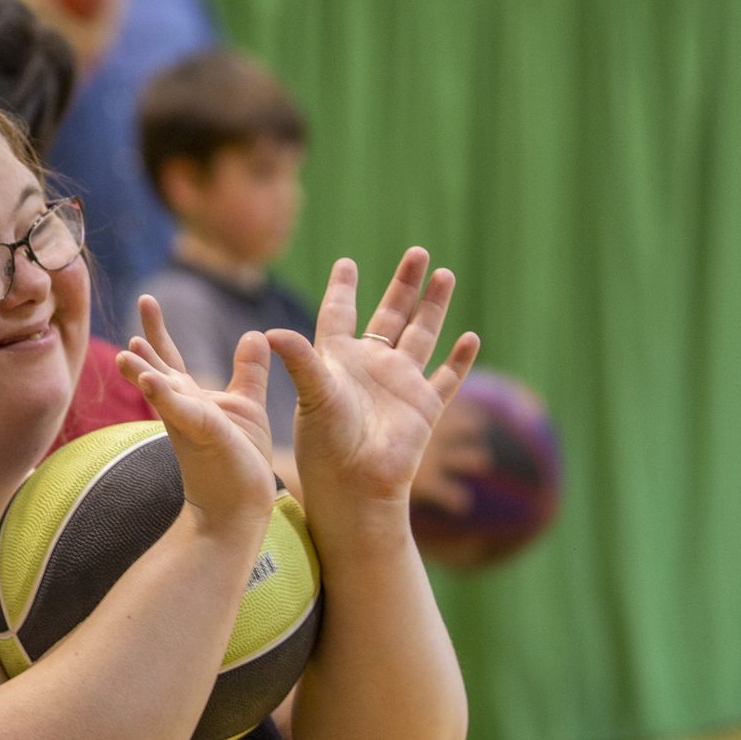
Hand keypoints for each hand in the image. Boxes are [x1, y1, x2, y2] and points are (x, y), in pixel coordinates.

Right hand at [116, 295, 280, 532]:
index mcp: (190, 398)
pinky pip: (180, 412)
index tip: (147, 299)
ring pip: (160, 389)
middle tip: (144, 299)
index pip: (170, 358)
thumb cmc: (240, 461)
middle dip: (149, 336)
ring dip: (141, 370)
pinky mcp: (201, 434)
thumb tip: (256, 334)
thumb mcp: (247, 406)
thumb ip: (248, 372)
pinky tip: (149, 381)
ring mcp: (188, 421)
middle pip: (159, 365)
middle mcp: (182, 406)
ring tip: (125, 352)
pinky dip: (162, 396)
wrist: (238, 509)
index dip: (157, 330)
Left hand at [266, 249, 480, 512]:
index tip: (347, 263)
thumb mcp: (311, 396)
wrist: (357, 486)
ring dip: (434, 306)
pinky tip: (470, 337)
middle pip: (390, 313)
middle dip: (404, 284)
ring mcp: (400, 384)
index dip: (344, 289)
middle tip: (417, 252)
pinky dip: (459, 359)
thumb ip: (299, 362)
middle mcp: (371, 365)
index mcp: (338, 359)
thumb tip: (270, 332)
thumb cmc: (326, 446)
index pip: (339, 313)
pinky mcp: (424, 406)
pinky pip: (446, 377)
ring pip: (422, 334)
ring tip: (445, 275)